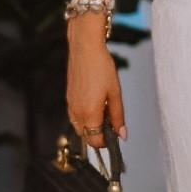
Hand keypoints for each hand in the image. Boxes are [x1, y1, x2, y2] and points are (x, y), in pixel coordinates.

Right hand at [66, 20, 126, 144]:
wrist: (85, 48)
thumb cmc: (102, 67)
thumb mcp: (115, 93)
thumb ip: (118, 116)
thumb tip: (122, 135)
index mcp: (89, 113)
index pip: (95, 141)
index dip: (106, 143)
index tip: (115, 137)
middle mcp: (77, 112)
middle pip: (86, 136)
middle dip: (98, 135)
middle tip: (112, 122)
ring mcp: (70, 105)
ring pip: (80, 127)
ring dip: (91, 126)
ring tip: (104, 110)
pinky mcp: (68, 98)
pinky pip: (75, 116)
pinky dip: (85, 117)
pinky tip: (95, 103)